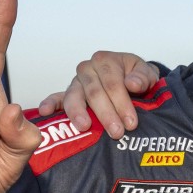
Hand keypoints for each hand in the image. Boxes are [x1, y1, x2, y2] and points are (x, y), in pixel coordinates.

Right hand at [36, 51, 156, 138]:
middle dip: (106, 114)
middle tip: (116, 132)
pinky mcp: (68, 94)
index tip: (131, 122)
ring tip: (84, 126)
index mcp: (106, 61)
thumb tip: (132, 84)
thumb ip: (143, 77)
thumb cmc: (137, 77)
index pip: (112, 83)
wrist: (133, 81)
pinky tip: (45, 112)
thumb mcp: (147, 74)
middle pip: (94, 92)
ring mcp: (76, 82)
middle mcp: (88, 69)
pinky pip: (56, 97)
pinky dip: (50, 104)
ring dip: (78, 112)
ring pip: (74, 96)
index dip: (122, 103)